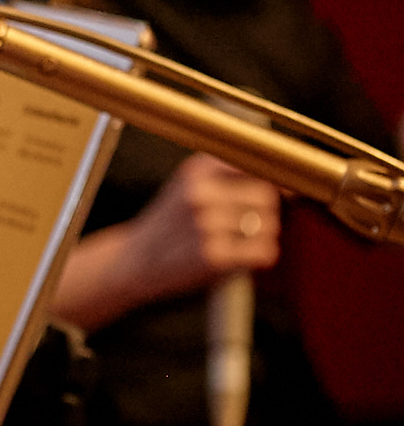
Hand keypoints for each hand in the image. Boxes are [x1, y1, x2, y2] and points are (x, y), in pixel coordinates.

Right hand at [51, 154, 280, 331]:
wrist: (133, 260)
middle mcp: (199, 192)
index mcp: (195, 169)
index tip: (283, 192)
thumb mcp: (190, 185)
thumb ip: (233, 176)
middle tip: (242, 225)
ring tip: (232, 241)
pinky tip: (236, 257)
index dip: (275, 180)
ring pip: (269, 225)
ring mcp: (205, 225)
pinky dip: (258, 257)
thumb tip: (292, 186)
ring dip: (261, 236)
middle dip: (264, 212)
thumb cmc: (172, 224)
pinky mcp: (214, 256)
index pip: (256, 164)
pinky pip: (265, 251)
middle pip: (267, 196)